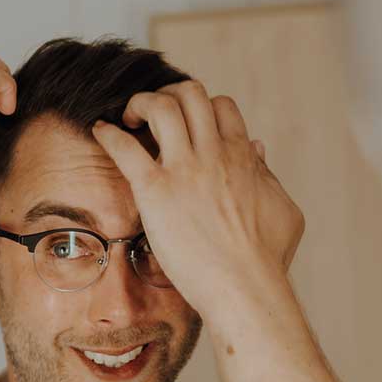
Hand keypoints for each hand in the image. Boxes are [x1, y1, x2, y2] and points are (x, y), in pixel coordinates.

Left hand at [91, 83, 302, 323]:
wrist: (246, 286)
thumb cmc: (266, 258)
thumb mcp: (282, 207)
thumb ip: (267, 174)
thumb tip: (257, 148)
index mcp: (242, 156)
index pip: (221, 106)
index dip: (202, 108)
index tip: (187, 124)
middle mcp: (214, 154)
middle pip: (190, 94)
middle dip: (168, 94)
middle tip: (152, 114)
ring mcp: (184, 170)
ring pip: (161, 107)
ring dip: (140, 103)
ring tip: (129, 118)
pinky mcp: (156, 191)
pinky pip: (125, 148)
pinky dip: (108, 134)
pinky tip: (100, 131)